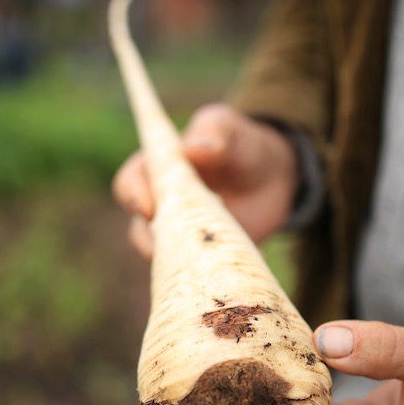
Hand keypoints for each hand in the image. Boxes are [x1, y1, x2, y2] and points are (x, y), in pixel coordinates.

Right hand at [112, 103, 299, 256]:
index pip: (129, 183)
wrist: (275, 179)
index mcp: (157, 170)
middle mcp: (161, 206)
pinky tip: (248, 258)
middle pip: (139, 230)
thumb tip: (193, 149)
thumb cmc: (242, 146)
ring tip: (219, 255)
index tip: (150, 210)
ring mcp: (180, 236)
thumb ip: (214, 131)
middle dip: (154, 242)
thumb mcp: (231, 129)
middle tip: (182, 246)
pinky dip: (218, 273)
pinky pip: (199, 275)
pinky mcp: (202, 258)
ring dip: (186, 262)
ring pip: (165, 259)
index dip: (133, 196)